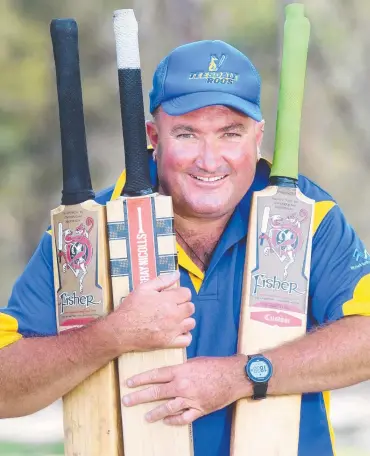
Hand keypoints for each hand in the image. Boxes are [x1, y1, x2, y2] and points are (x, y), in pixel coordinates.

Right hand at [107, 271, 194, 351]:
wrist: (121, 330)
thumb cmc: (130, 308)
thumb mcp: (143, 288)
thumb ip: (162, 280)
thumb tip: (176, 273)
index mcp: (168, 299)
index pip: (187, 293)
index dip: (181, 293)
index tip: (175, 296)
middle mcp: (173, 314)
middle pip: (191, 308)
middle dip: (184, 305)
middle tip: (174, 307)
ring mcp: (173, 329)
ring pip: (191, 323)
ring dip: (185, 320)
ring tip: (176, 319)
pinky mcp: (169, 342)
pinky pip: (187, 340)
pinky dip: (185, 335)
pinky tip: (178, 331)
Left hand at [122, 355, 249, 424]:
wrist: (233, 376)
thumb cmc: (215, 365)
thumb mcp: (194, 362)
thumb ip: (180, 368)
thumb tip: (168, 373)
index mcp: (181, 370)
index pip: (155, 374)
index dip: (140, 379)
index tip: (128, 383)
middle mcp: (183, 385)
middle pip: (156, 391)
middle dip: (139, 397)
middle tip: (126, 401)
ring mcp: (191, 398)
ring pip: (167, 408)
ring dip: (154, 413)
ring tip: (145, 417)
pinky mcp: (200, 409)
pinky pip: (183, 418)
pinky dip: (174, 420)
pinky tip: (166, 421)